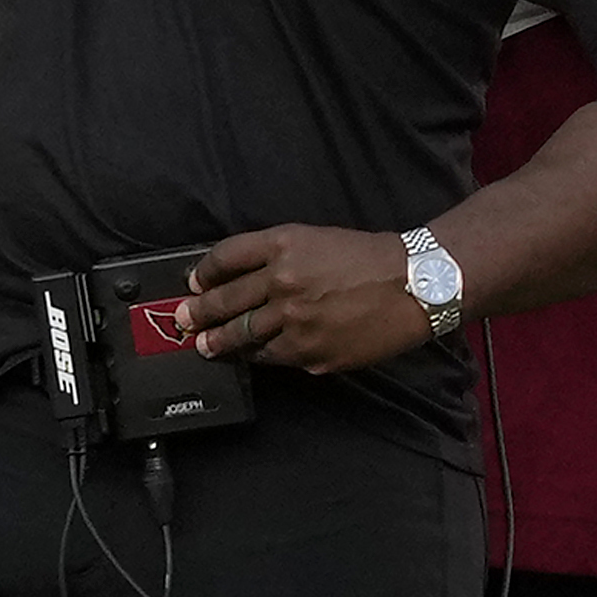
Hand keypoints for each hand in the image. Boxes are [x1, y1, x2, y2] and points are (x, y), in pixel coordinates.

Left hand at [172, 226, 428, 374]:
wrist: (413, 285)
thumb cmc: (366, 257)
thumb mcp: (314, 239)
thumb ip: (274, 255)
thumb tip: (238, 275)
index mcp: (283, 246)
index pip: (226, 258)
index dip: (203, 272)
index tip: (193, 282)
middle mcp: (283, 282)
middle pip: (227, 300)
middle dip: (199, 312)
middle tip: (183, 319)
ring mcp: (296, 322)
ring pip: (244, 335)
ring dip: (220, 342)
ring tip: (205, 346)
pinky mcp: (313, 354)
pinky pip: (275, 358)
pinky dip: (260, 356)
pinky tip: (250, 357)